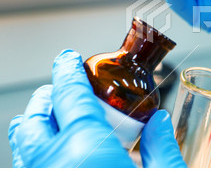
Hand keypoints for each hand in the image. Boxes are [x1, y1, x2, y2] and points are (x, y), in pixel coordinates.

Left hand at [8, 49, 185, 167]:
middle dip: (47, 96)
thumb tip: (158, 122)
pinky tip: (55, 152)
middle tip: (61, 88)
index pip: (70, 94)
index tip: (68, 58)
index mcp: (87, 148)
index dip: (67, 70)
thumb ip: (163, 148)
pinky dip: (35, 149)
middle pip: (36, 117)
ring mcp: (40, 181)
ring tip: (52, 116)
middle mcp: (53, 164)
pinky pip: (27, 164)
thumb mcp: (165, 178)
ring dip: (36, 122)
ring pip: (23, 143)